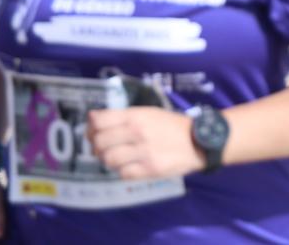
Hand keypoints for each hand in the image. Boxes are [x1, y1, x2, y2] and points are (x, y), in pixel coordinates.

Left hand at [87, 105, 202, 179]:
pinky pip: (123, 174)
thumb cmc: (171, 125)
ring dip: (108, 160)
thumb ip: (123, 116)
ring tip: (116, 158)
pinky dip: (122, 171)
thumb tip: (93, 119)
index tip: (91, 131)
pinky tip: (129, 166)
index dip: (90, 127)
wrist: (198, 141)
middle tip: (101, 148)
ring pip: (109, 160)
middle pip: (100, 142)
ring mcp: (143, 152)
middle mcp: (137, 132)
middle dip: (96, 146)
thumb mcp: (149, 113)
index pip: (99, 121)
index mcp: (136, 115)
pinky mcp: (149, 169)